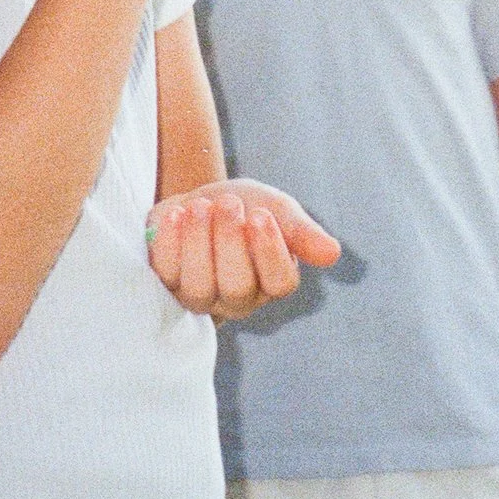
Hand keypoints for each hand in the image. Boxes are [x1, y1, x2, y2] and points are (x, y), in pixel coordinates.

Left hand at [146, 178, 340, 319]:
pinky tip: (177, 213)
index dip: (269, 251)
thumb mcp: (276, 209)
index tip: (260, 215)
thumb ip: (301, 232)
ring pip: (199, 287)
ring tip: (201, 206)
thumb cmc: (245, 208)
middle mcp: (238, 298)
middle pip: (237, 287)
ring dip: (198, 242)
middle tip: (229, 204)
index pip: (280, 283)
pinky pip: (166, 273)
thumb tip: (333, 254)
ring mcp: (200, 297)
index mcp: (272, 281)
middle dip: (230, 242)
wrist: (201, 200)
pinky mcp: (166, 285)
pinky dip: (170, 242)